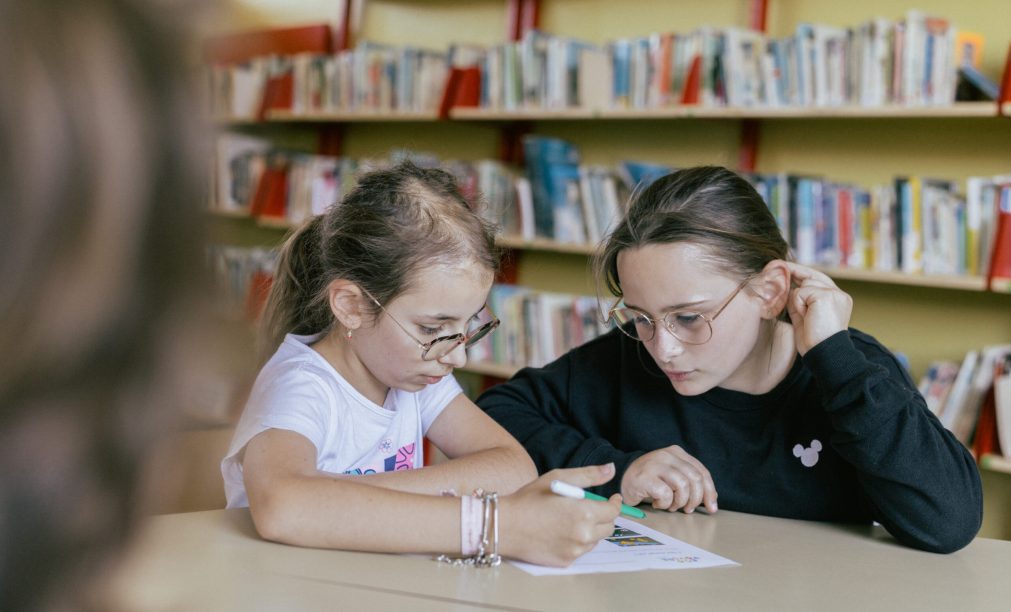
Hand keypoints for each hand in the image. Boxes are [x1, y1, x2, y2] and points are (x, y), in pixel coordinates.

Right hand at [499, 464, 621, 566]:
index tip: (612, 498)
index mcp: (585, 513)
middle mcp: (583, 535)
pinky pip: (580, 551)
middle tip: (590, 508)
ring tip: (570, 519)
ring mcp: (575, 551)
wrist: (506, 525)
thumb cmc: (530, 499)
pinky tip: (560, 532)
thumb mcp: (558, 478)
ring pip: (595, 540)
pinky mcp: (565, 562)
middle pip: (608, 528)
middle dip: (604, 516)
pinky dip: (577, 541)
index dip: (614, 503)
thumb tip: (611, 469)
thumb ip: (588, 475)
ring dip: (590, 529)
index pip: (613, 511)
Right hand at [621, 445, 716, 513]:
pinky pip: (665, 494)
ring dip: (679, 502)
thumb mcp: (671, 475)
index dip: (709, 491)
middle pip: (695, 479)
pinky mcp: (644, 477)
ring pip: (683, 486)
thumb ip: (689, 481)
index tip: (711, 507)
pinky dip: (664, 504)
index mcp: (676, 452)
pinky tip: (657, 503)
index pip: (701, 471)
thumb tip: (711, 499)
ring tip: (670, 506)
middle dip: (696, 499)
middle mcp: (666, 455)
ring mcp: (655, 465)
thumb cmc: (649, 480)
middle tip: (688, 509)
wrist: (620, 478)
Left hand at [782, 262, 851, 354]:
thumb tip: (785, 286)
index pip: (817, 278)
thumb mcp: (803, 316)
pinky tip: (808, 317)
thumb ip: (797, 300)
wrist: (823, 353)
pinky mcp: (826, 295)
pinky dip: (798, 305)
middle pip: (809, 277)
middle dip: (795, 284)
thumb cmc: (813, 340)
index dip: (799, 272)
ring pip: (803, 285)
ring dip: (798, 302)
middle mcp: (839, 294)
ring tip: (807, 319)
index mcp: (837, 299)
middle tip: (790, 292)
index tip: (783, 266)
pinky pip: (800, 293)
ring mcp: (834, 293)